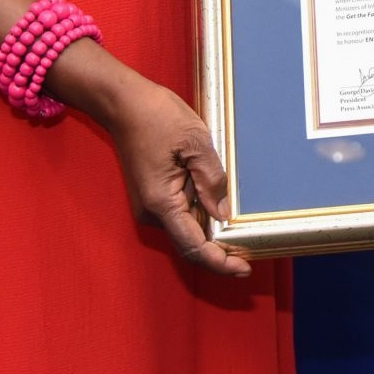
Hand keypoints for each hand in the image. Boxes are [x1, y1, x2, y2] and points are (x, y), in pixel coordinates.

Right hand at [102, 80, 250, 278]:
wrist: (123, 103)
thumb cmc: (157, 117)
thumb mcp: (195, 142)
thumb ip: (211, 179)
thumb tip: (223, 213)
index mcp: (161, 202)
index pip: (194, 247)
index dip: (219, 262)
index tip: (244, 269)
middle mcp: (151, 211)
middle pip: (190, 243)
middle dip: (219, 251)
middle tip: (250, 252)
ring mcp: (149, 204)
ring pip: (186, 228)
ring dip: (211, 232)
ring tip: (241, 230)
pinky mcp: (152, 195)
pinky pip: (180, 213)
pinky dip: (201, 216)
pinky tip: (220, 209)